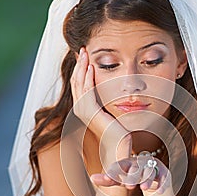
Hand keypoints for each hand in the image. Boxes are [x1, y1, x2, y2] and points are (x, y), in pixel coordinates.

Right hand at [70, 47, 131, 162]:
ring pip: (79, 84)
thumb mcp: (112, 110)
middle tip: (83, 49)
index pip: (79, 84)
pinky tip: (91, 67)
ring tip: (85, 53)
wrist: (120, 146)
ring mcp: (84, 111)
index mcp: (85, 108)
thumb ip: (108, 100)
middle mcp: (81, 109)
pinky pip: (87, 91)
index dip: (80, 69)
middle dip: (79, 64)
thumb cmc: (120, 131)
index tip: (85, 55)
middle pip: (76, 81)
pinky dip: (88, 78)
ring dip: (82, 67)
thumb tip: (114, 86)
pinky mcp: (91, 113)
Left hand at [90, 155, 171, 195]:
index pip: (119, 166)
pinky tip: (160, 191)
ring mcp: (152, 167)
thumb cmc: (131, 176)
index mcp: (127, 163)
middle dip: (132, 176)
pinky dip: (163, 184)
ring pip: (150, 172)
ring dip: (147, 180)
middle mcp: (140, 163)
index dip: (114, 172)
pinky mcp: (164, 173)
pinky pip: (164, 178)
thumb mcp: (119, 179)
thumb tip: (92, 178)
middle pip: (136, 168)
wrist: (152, 173)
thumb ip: (107, 179)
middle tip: (128, 186)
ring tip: (143, 189)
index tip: (108, 178)